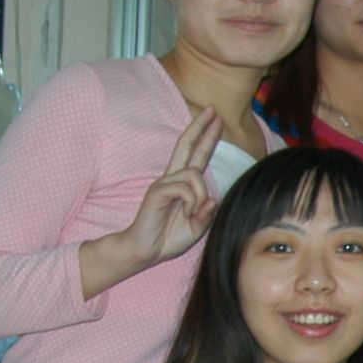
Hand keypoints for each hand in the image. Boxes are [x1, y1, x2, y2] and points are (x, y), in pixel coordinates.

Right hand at [115, 109, 223, 274]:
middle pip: (186, 145)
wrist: (145, 251)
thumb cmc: (168, 238)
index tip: (217, 120)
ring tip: (192, 215)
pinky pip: (184, 188)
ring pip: (194, 174)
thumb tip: (213, 198)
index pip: (195, 155)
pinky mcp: (157, 192)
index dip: (206, 137)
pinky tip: (185, 215)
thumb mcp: (197, 227)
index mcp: (182, 185)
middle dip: (200, 127)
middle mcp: (171, 179)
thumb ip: (206, 212)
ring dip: (200, 196)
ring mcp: (163, 184)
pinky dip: (191, 203)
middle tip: (213, 110)